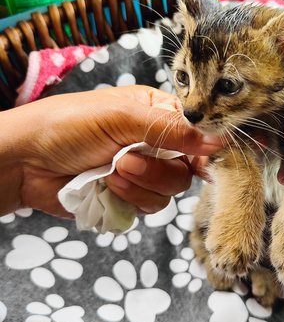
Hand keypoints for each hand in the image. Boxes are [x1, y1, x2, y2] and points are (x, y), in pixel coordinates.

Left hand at [1, 86, 220, 216]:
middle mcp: (153, 143)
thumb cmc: (68, 125)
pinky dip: (128, 199)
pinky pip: (148, 207)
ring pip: (169, 191)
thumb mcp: (121, 117)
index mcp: (155, 114)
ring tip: (110, 172)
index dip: (203, 148)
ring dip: (140, 184)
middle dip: (157, 169)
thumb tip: (220, 140)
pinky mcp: (127, 197)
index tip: (203, 161)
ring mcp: (141, 172)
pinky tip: (104, 186)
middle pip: (186, 168)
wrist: (25, 162)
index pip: (196, 132)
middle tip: (126, 160)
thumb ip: (171, 130)